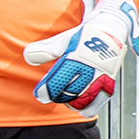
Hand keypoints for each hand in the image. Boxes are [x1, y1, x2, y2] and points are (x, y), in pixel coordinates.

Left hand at [23, 0, 138, 110]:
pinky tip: (79, 108)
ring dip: (71, 103)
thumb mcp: (62, 40)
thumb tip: (27, 57)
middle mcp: (90, 69)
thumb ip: (45, 50)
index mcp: (76, 58)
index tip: (39, 95)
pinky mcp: (110, 82)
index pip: (58, 79)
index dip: (47, 90)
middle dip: (57, 97)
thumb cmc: (83, 36)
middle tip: (50, 96)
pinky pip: (100, 101)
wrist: (110, 30)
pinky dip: (88, 108)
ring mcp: (102, 76)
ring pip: (84, 99)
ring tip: (64, 99)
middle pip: (70, 92)